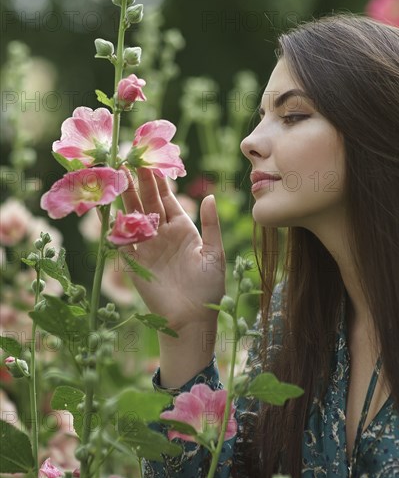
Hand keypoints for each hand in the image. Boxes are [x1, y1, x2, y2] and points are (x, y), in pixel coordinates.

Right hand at [103, 167, 225, 332]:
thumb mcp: (214, 253)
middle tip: (130, 160)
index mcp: (182, 229)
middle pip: (148, 203)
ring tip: (116, 176)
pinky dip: (113, 225)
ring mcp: (147, 247)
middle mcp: (162, 234)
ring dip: (125, 197)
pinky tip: (105, 208)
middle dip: (139, 183)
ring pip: (133, 216)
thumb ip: (211, 224)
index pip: (167, 200)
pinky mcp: (134, 263)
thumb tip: (211, 196)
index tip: (152, 162)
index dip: (159, 182)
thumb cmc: (208, 287)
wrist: (192, 317)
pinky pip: (121, 240)